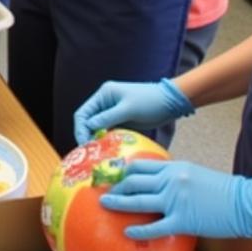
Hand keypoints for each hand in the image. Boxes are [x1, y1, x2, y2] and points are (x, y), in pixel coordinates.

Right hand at [74, 78, 194, 145]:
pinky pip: (110, 132)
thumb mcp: (128, 109)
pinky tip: (108, 151)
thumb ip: (108, 118)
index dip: (80, 129)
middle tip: (89, 153)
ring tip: (97, 155)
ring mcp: (113, 112)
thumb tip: (89, 127)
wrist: (171, 102)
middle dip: (87, 136)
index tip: (84, 144)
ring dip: (97, 140)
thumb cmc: (150, 101)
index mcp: (104, 95)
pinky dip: (107, 141)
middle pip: (88, 121)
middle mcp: (105, 103)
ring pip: (98, 128)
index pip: (83, 113)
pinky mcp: (123, 121)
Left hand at [100, 159, 251, 240]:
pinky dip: (139, 230)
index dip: (122, 171)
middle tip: (102, 191)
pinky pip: (155, 226)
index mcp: (174, 167)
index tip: (111, 175)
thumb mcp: (194, 174)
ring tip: (105, 205)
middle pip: (134, 180)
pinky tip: (128, 233)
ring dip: (119, 202)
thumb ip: (174, 177)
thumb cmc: (223, 190)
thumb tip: (158, 184)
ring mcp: (176, 200)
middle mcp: (171, 180)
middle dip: (115, 186)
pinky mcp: (184, 220)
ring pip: (138, 200)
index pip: (140, 165)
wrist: (246, 202)